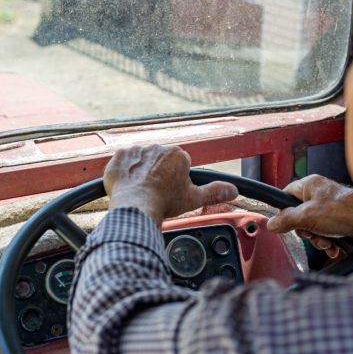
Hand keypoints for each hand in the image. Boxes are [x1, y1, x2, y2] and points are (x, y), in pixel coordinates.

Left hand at [103, 145, 238, 225]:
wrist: (136, 206)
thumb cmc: (165, 202)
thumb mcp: (194, 198)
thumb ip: (215, 192)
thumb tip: (233, 190)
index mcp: (177, 154)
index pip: (177, 164)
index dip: (173, 179)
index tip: (169, 190)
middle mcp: (157, 147)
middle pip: (158, 160)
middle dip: (157, 173)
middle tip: (155, 192)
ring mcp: (136, 150)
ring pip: (140, 160)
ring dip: (140, 172)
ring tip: (141, 190)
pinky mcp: (119, 156)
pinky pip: (123, 162)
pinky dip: (124, 172)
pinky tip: (127, 185)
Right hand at [266, 175, 352, 254]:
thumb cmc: (344, 212)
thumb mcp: (306, 216)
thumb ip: (285, 220)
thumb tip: (272, 223)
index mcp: (310, 185)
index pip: (286, 195)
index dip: (284, 211)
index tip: (285, 223)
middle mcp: (320, 194)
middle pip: (300, 215)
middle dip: (305, 231)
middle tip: (312, 233)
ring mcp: (331, 207)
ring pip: (313, 227)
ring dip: (318, 239)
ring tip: (326, 241)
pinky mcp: (341, 220)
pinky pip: (326, 232)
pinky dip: (329, 242)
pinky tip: (334, 246)